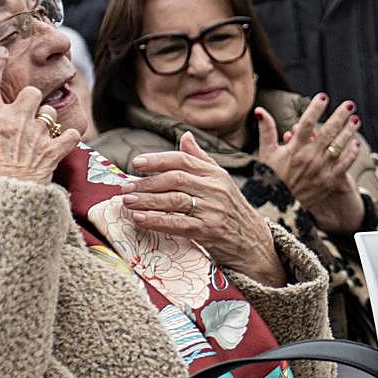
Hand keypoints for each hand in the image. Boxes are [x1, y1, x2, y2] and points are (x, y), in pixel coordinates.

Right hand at [0, 46, 79, 183]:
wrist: (2, 198)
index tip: (1, 52)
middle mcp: (16, 120)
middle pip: (31, 92)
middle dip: (31, 101)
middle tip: (27, 115)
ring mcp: (37, 134)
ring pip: (50, 112)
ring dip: (47, 121)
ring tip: (40, 136)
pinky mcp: (53, 149)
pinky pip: (71, 134)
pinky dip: (68, 138)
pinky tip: (63, 143)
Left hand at [122, 132, 285, 285]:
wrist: (253, 241)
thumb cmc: (231, 209)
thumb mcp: (220, 181)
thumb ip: (201, 159)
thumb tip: (184, 136)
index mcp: (216, 174)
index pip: (183, 160)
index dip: (158, 160)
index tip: (136, 163)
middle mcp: (216, 189)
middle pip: (176, 179)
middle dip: (147, 182)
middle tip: (125, 187)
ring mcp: (213, 210)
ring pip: (174, 200)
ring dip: (147, 200)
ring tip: (127, 202)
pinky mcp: (209, 231)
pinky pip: (177, 224)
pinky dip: (156, 221)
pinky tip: (140, 219)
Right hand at [256, 93, 364, 233]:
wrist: (280, 206)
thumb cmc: (272, 177)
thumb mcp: (266, 154)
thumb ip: (267, 131)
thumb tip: (260, 110)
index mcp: (294, 148)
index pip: (307, 123)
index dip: (315, 108)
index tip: (323, 96)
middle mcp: (309, 157)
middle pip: (328, 131)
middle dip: (340, 116)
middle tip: (349, 104)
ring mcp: (321, 169)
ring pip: (339, 146)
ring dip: (349, 131)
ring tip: (356, 120)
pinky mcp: (329, 181)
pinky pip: (344, 165)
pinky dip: (351, 154)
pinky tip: (355, 144)